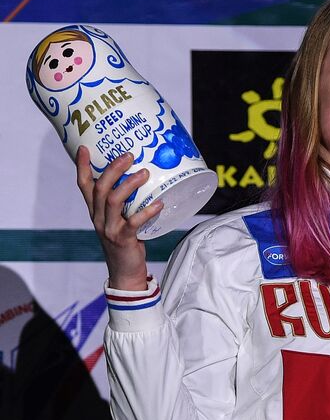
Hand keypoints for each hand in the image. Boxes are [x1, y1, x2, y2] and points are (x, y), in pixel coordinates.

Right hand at [76, 146, 159, 289]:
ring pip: (112, 201)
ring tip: (145, 173)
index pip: (83, 185)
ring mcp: (109, 228)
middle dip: (113, 169)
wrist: (124, 272)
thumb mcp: (119, 220)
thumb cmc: (125, 242)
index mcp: (95, 211)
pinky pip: (134, 223)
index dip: (81, 166)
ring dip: (128, 185)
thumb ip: (125, 203)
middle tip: (129, 155)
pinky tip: (159, 204)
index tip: (83, 147)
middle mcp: (98, 217)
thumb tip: (144, 179)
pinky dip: (146, 212)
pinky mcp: (123, 239)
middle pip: (100, 188)